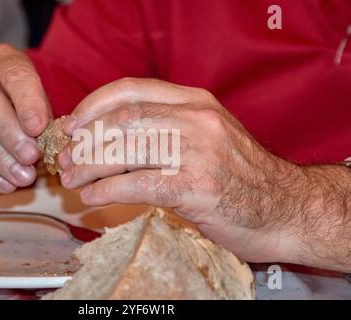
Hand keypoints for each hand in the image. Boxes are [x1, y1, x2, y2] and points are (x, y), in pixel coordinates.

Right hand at [0, 44, 50, 194]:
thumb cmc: (20, 113)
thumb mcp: (38, 109)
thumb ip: (44, 119)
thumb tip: (54, 140)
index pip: (12, 71)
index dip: (27, 100)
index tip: (39, 127)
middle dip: (9, 132)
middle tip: (31, 157)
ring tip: (23, 176)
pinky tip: (4, 183)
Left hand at [57, 78, 308, 262]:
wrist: (287, 208)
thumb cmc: (241, 175)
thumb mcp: (208, 135)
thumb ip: (167, 128)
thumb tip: (111, 137)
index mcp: (196, 101)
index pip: (132, 90)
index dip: (94, 105)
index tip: (73, 124)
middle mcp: (197, 119)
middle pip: (123, 120)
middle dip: (86, 140)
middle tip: (65, 159)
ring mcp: (199, 152)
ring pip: (127, 150)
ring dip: (90, 167)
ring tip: (72, 180)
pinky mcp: (198, 187)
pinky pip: (140, 184)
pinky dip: (108, 191)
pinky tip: (93, 198)